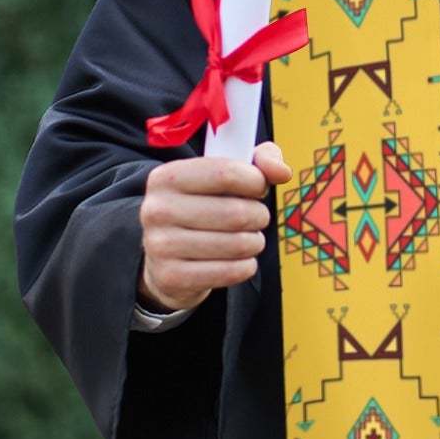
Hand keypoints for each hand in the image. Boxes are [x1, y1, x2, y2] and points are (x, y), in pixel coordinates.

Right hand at [137, 141, 292, 312]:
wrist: (166, 257)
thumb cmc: (204, 207)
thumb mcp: (224, 175)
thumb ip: (259, 161)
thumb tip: (282, 172)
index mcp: (167, 177)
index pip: (226, 173)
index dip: (256, 181)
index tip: (258, 188)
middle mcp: (157, 209)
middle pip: (236, 213)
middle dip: (258, 216)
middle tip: (255, 218)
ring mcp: (160, 246)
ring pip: (238, 244)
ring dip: (255, 242)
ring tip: (247, 239)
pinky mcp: (171, 277)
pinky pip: (230, 272)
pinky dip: (246, 266)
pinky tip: (238, 260)